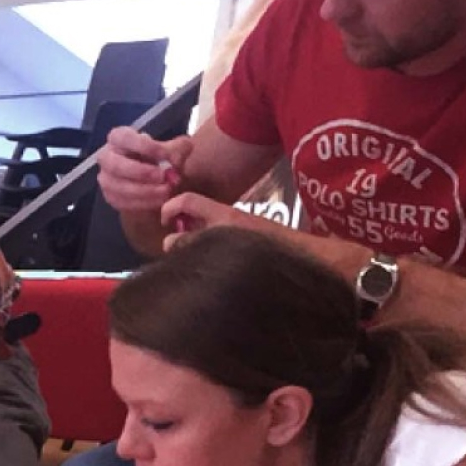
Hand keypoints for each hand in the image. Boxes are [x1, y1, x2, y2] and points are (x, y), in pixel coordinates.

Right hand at [97, 126, 192, 213]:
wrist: (153, 179)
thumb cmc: (159, 158)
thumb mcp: (172, 148)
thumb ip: (178, 148)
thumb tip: (180, 152)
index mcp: (119, 138)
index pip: (125, 138)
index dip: (144, 147)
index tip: (166, 155)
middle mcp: (107, 157)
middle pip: (116, 165)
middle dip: (140, 172)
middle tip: (162, 177)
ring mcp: (106, 179)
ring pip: (118, 187)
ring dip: (144, 191)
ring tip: (166, 191)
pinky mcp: (110, 197)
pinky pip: (122, 202)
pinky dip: (143, 203)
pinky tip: (160, 200)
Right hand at [158, 192, 297, 250]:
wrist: (302, 257)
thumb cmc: (266, 248)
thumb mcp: (222, 242)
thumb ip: (192, 241)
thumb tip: (168, 242)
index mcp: (222, 215)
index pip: (187, 200)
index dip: (170, 208)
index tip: (163, 225)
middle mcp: (228, 218)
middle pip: (194, 216)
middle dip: (179, 229)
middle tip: (174, 249)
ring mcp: (236, 229)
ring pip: (205, 230)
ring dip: (192, 241)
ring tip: (188, 259)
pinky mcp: (243, 241)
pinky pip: (217, 241)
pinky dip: (207, 248)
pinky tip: (207, 264)